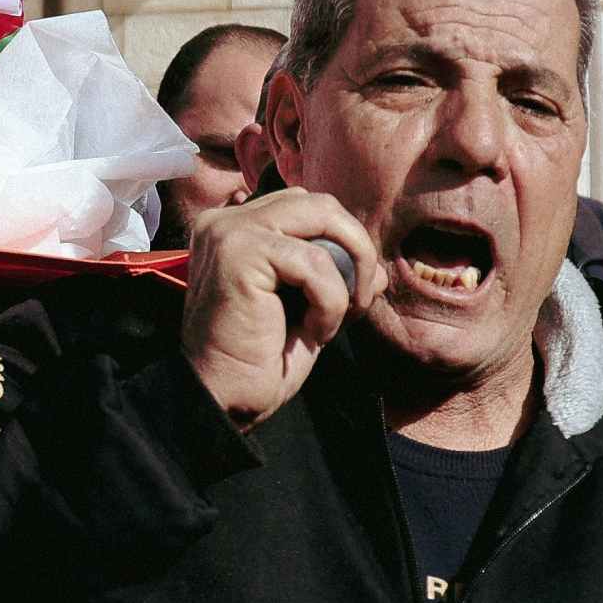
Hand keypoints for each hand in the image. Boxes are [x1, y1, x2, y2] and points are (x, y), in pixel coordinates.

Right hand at [180, 189, 386, 432]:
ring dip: (346, 275)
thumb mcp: (309, 311)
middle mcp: (225, 220)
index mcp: (234, 227)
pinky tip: (313, 332)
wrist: (223, 399)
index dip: (341, 244)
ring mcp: (229, 232)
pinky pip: (315, 263)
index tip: (348, 295)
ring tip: (330, 319)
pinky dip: (330, 301)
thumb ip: (338, 280)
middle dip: (354, 248)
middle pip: (319, 203)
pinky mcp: (238, 253)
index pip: (308, 208)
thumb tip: (379, 271)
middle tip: (356, 299)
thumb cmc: (259, 359)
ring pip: (323, 218)